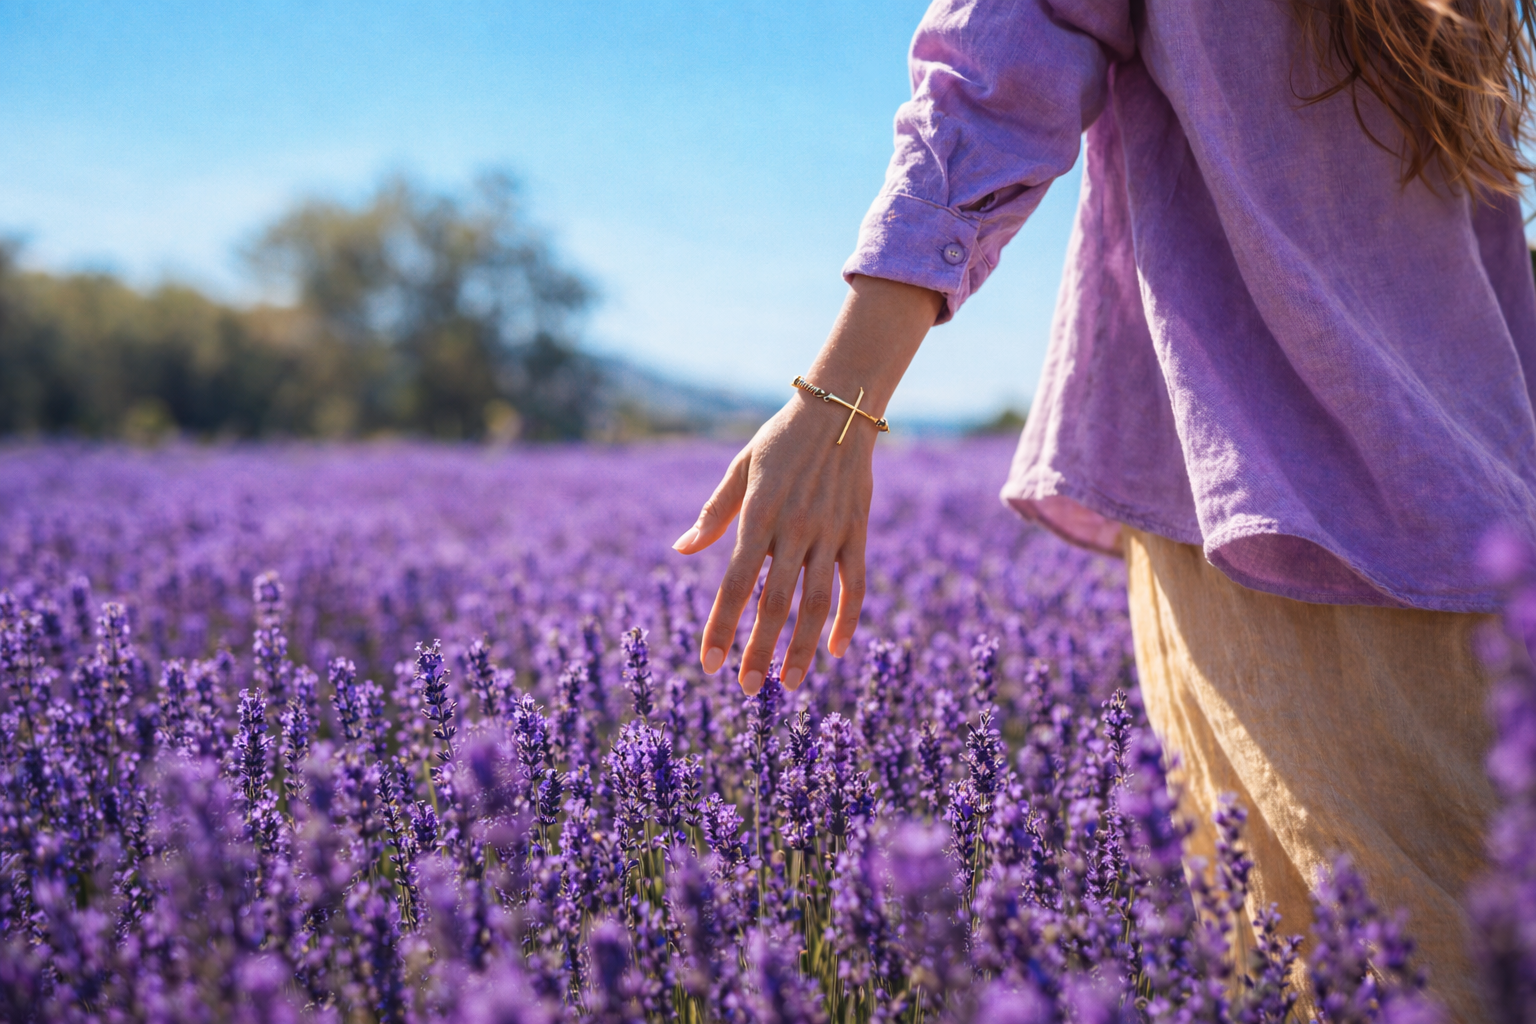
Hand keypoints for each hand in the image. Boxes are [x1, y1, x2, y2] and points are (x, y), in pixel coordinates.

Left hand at [673, 397, 874, 693]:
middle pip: (775, 602)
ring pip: (818, 602)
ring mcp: (830, 533)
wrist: (839, 410)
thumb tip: (680, 550)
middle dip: (760, 649)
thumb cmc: (780, 440)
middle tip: (747, 688)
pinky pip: (854, 584)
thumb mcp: (740, 469)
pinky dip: (847, 619)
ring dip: (804, 647)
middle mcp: (795, 529)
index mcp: (758, 515)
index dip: (722, 627)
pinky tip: (836, 650)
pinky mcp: (856, 531)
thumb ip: (713, 514)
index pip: (735, 583)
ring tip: (791, 683)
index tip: (710, 663)